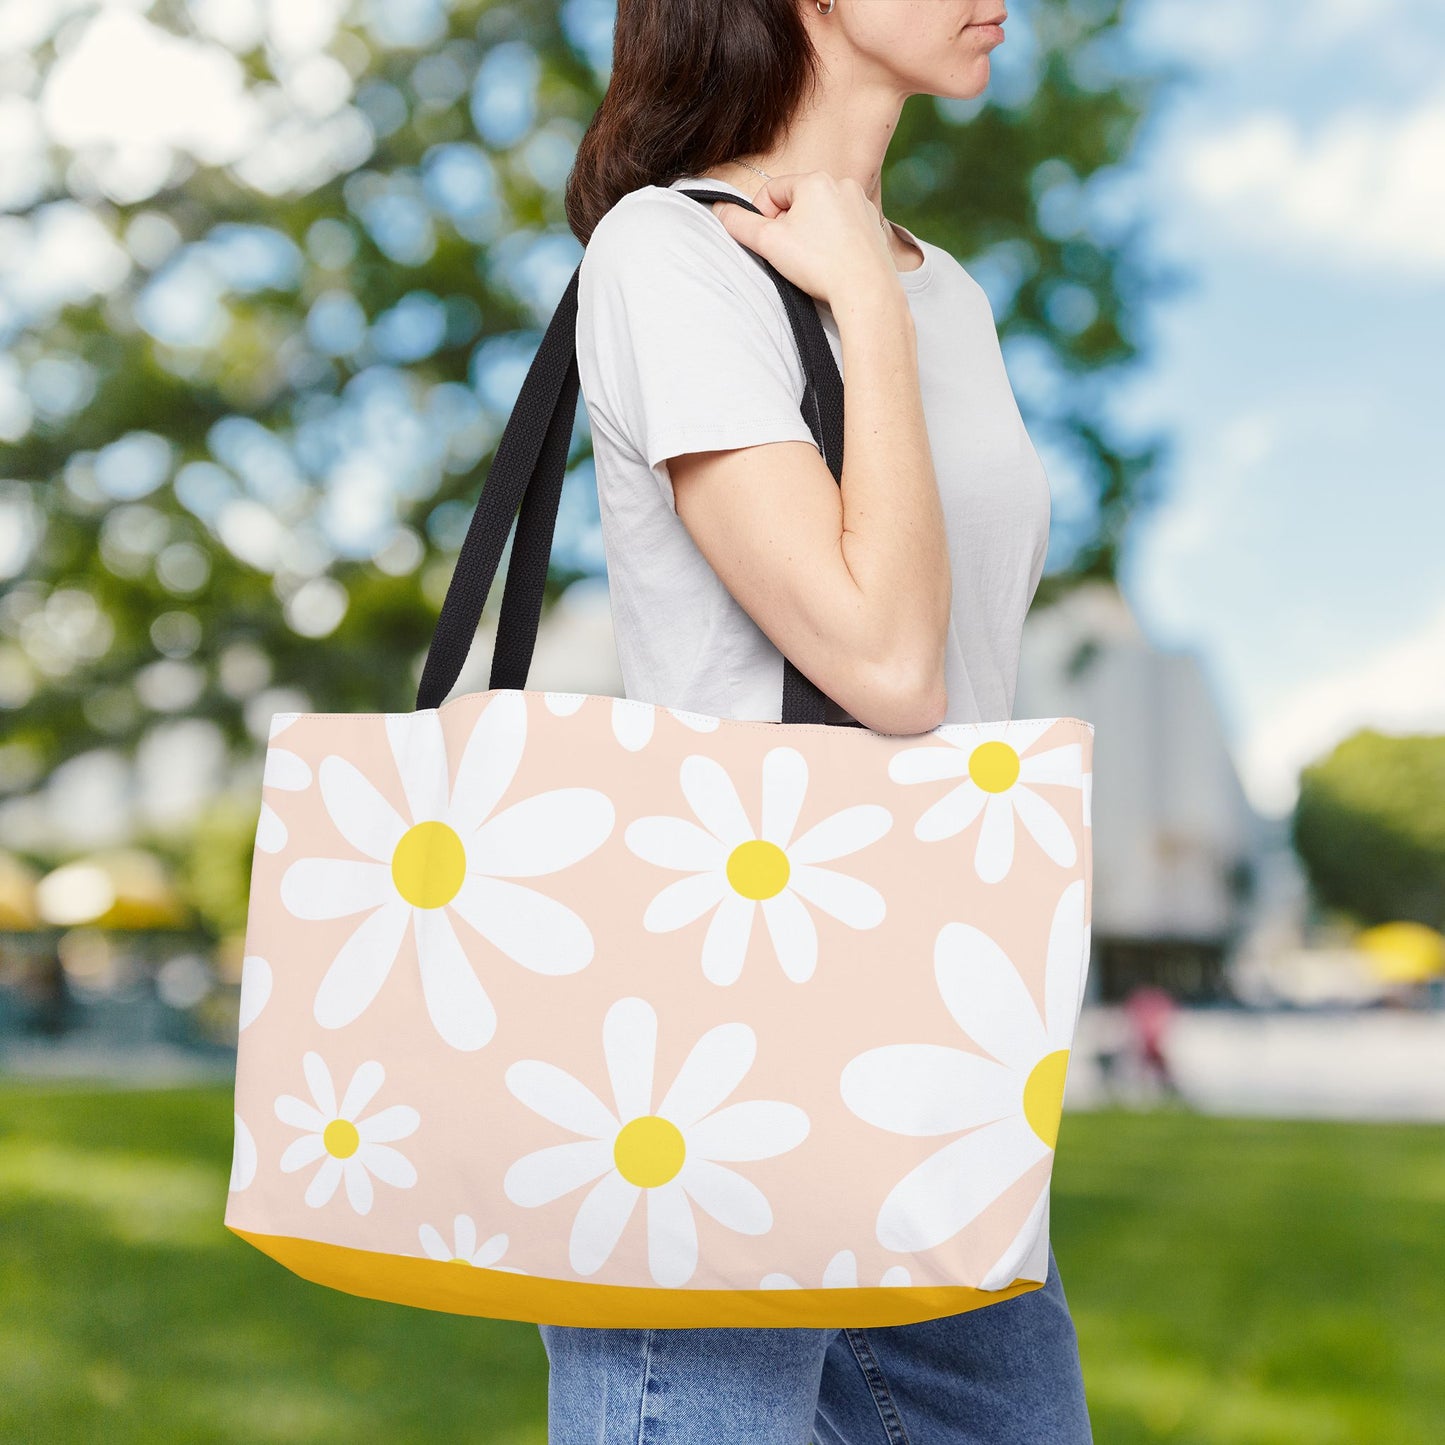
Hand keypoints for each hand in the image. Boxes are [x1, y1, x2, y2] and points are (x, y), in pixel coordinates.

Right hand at [708, 171, 899, 308]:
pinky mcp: (874, 227)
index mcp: (815, 180)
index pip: (772, 191)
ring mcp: (861, 206)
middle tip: (787, 255)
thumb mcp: (768, 242)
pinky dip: (832, 243)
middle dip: (787, 227)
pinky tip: (831, 264)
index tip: (765, 242)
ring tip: (811, 262)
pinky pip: (843, 229)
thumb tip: (720, 210)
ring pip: (821, 216)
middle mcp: (842, 185)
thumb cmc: (819, 264)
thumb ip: (739, 224)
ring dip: (809, 235)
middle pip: (798, 202)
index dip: (761, 217)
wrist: (866, 291)